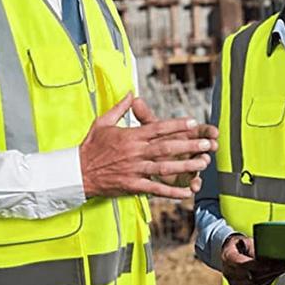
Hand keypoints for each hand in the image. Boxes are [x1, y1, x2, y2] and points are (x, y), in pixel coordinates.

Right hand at [80, 93, 212, 198]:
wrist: (77, 172)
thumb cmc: (90, 147)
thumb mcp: (102, 122)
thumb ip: (120, 108)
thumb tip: (130, 93)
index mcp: (131, 136)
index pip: (158, 128)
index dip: (177, 125)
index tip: (193, 122)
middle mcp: (135, 152)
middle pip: (167, 148)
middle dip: (189, 145)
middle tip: (207, 143)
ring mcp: (135, 170)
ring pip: (165, 168)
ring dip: (186, 166)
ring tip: (203, 163)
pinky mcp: (132, 186)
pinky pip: (155, 189)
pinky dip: (172, 191)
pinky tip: (186, 192)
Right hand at [221, 235, 284, 284]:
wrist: (228, 253)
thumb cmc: (239, 246)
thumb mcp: (246, 242)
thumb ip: (255, 249)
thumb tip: (270, 254)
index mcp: (228, 257)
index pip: (243, 264)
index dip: (258, 265)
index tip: (272, 264)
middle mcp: (229, 272)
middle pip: (251, 276)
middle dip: (269, 271)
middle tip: (283, 266)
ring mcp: (233, 283)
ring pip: (255, 284)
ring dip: (270, 277)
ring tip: (281, 270)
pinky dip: (266, 282)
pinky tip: (274, 276)